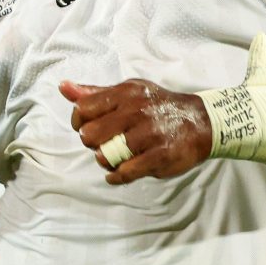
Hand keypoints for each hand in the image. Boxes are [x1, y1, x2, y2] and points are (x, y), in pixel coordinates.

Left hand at [60, 79, 212, 184]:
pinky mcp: (159, 155)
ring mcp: (148, 134)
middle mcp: (136, 110)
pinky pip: (125, 172)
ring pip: (105, 156)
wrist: (202, 122)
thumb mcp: (129, 92)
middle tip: (105, 144)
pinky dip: (116, 176)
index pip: (83, 109)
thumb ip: (95, 93)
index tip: (88, 128)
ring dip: (106, 161)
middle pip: (90, 135)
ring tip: (115, 157)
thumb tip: (63, 88)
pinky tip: (118, 173)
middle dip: (92, 144)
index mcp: (126, 93)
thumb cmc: (158, 107)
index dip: (79, 123)